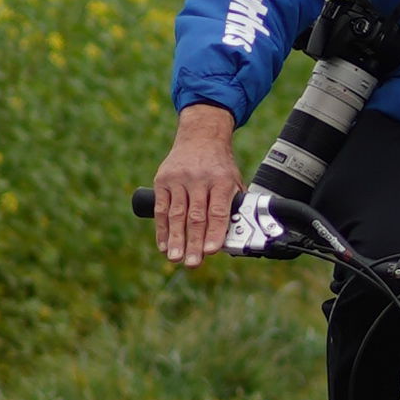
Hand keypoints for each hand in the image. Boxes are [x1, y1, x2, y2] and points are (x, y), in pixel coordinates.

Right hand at [151, 103, 246, 270]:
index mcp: (221, 180)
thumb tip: (238, 235)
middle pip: (196, 216)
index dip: (214, 232)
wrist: (200, 136)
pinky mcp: (163, 180)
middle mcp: (199, 179)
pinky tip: (163, 245)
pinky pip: (161, 208)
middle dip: (194, 242)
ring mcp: (179, 179)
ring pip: (176, 214)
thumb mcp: (234, 179)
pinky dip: (161, 228)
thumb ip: (234, 205)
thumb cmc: (220, 164)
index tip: (211, 251)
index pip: (217, 211)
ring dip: (176, 239)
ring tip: (176, 258)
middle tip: (193, 263)